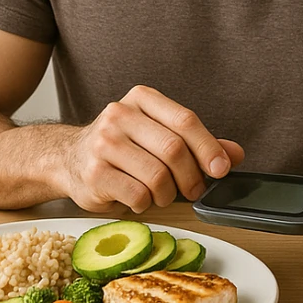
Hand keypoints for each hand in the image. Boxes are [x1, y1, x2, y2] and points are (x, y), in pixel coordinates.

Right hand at [58, 85, 244, 213]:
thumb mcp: (158, 135)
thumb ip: (196, 143)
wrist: (68, 158)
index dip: (209, 147)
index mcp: (142, 99)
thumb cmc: (122, 148)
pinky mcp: (94, 172)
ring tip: (161, 194)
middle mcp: (120, 114)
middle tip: (194, 190)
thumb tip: (234, 154)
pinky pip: (138, 195)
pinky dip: (146, 204)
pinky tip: (139, 198)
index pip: (185, 120)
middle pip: (174, 149)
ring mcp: (104, 143)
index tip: (221, 169)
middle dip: (191, 177)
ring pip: (157, 176)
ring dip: (168, 194)